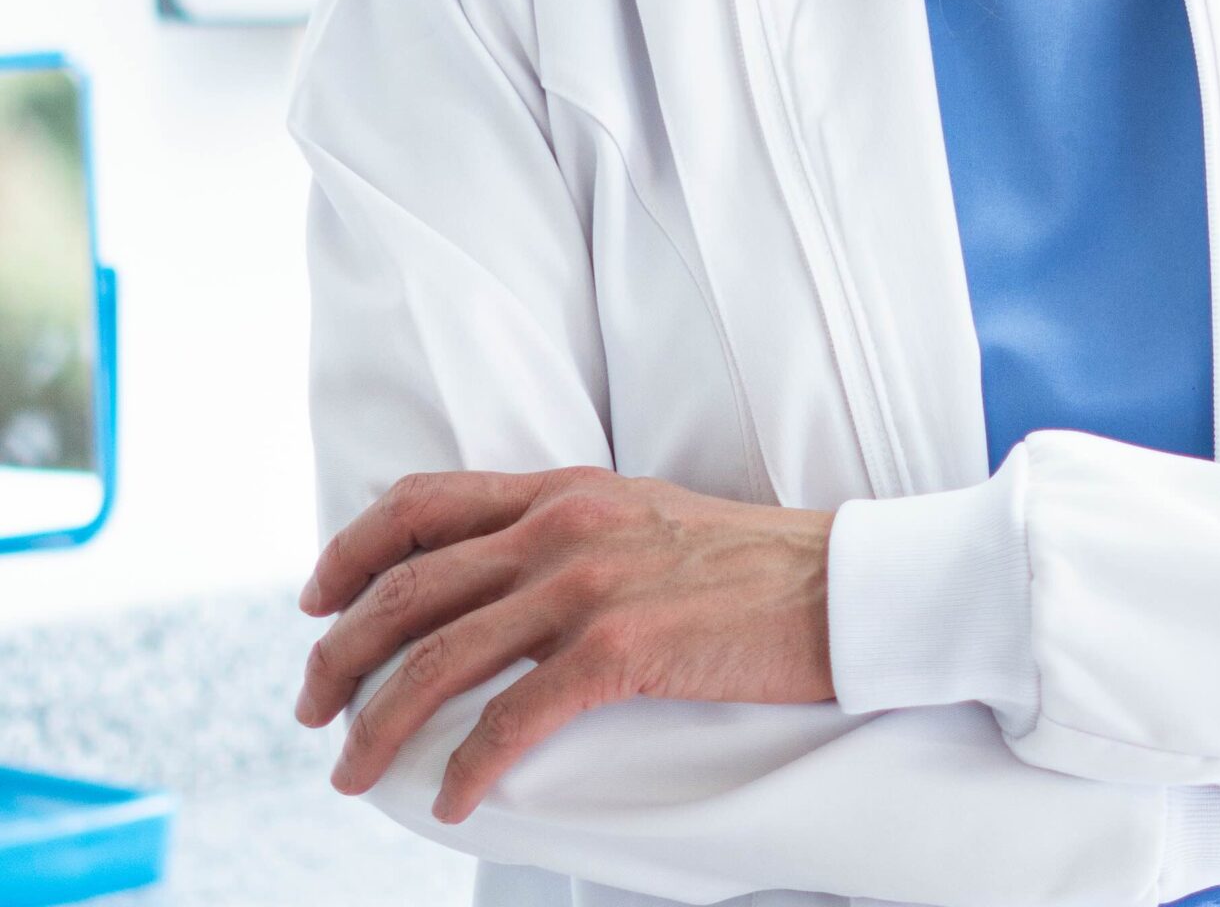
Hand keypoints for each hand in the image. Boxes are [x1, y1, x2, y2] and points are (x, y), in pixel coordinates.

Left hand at [294, 466, 834, 821]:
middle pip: (408, 585)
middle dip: (338, 653)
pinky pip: (513, 719)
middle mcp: (563, 524)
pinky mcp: (623, 647)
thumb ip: (567, 531)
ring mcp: (590, 584)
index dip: (351, 549)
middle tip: (311, 709)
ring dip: (378, 723)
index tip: (315, 600)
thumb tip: (496, 579)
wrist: (837, 582)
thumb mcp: (642, 516)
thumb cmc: (748, 564)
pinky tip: (451, 800)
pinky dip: (468, 768)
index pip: (421, 501)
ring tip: (350, 771)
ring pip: (440, 656)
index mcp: (563, 488)